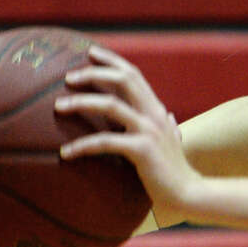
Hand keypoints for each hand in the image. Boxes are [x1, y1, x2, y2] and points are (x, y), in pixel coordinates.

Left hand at [56, 45, 199, 218]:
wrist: (189, 193)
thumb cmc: (176, 171)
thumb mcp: (173, 141)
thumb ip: (170, 126)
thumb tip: (172, 116)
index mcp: (158, 110)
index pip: (134, 75)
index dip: (112, 60)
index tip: (90, 52)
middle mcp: (155, 114)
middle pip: (124, 80)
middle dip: (94, 73)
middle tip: (68, 77)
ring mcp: (149, 130)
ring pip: (110, 105)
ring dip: (80, 102)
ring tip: (58, 106)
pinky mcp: (142, 149)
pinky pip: (105, 142)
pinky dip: (82, 145)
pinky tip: (65, 153)